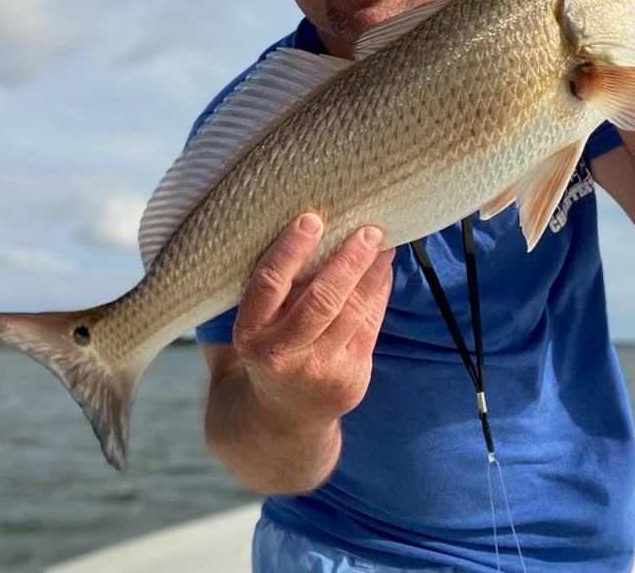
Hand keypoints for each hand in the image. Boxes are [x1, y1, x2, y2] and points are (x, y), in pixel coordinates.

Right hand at [232, 213, 394, 434]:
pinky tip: (384, 270)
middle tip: (368, 229)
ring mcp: (319, 370)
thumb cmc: (270, 348)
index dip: (290, 250)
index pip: (268, 284)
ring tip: (383, 243)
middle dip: (349, 260)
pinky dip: (379, 292)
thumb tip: (314, 227)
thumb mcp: (257, 324)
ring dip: (372, 271)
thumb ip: (277, 289)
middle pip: (321, 299)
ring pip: (353, 310)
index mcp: (250, 334)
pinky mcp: (350, 378)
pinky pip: (370, 325)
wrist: (283, 417)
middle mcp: (282, 354)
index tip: (311, 218)